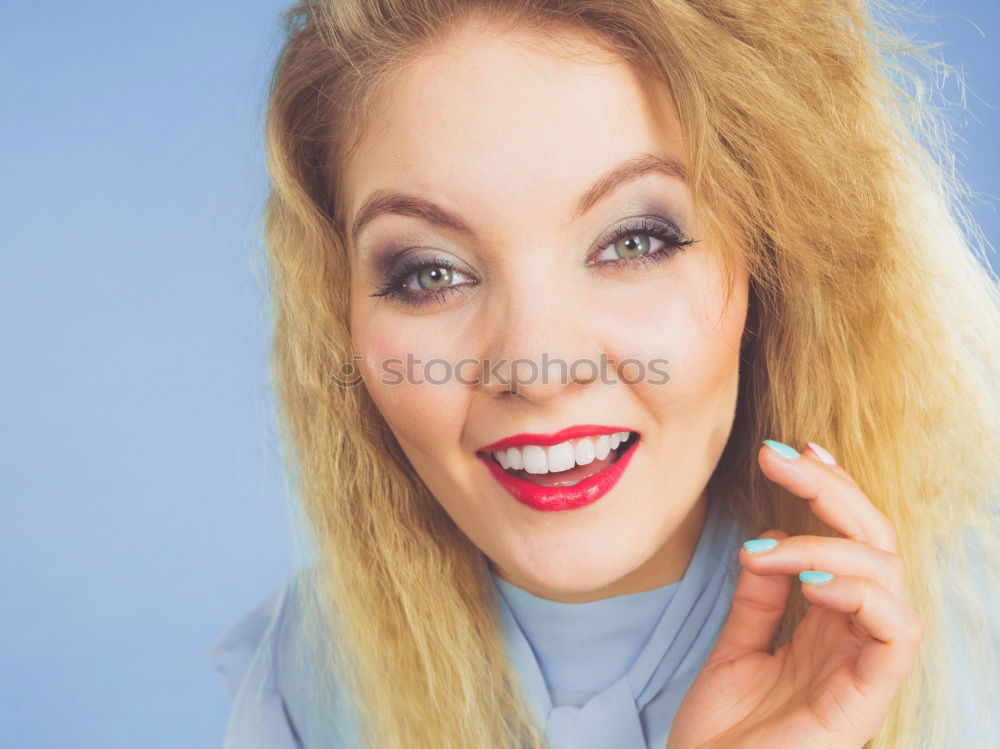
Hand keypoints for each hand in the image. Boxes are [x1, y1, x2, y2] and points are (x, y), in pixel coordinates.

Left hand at [666, 440, 923, 748]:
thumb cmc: (720, 737)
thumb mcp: (735, 651)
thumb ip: (758, 602)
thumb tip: (764, 543)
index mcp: (828, 628)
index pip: (850, 543)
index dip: (831, 490)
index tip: (791, 450)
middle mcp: (852, 641)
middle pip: (874, 545)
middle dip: (831, 490)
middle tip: (779, 458)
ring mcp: (862, 669)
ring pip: (889, 577)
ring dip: (829, 543)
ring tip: (770, 550)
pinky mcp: (866, 700)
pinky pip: (897, 634)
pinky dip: (860, 593)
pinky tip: (808, 582)